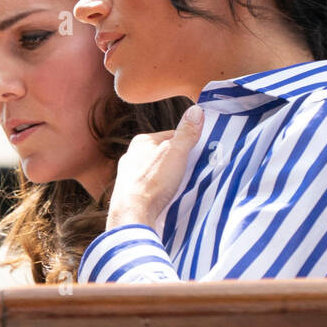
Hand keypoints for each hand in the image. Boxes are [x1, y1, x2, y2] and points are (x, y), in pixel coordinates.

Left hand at [106, 104, 203, 229]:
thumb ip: (187, 132)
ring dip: (167, 179)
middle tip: (192, 172)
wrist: (132, 215)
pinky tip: (165, 201)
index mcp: (141, 142)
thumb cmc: (153, 181)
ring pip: (155, 173)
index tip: (199, 154)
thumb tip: (197, 110)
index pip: (171, 135)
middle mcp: (131, 157)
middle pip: (163, 155)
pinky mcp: (128, 196)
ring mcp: (128, 177)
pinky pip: (148, 190)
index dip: (187, 144)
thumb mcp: (176, 152)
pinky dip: (158, 193)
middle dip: (177, 162)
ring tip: (179, 188)